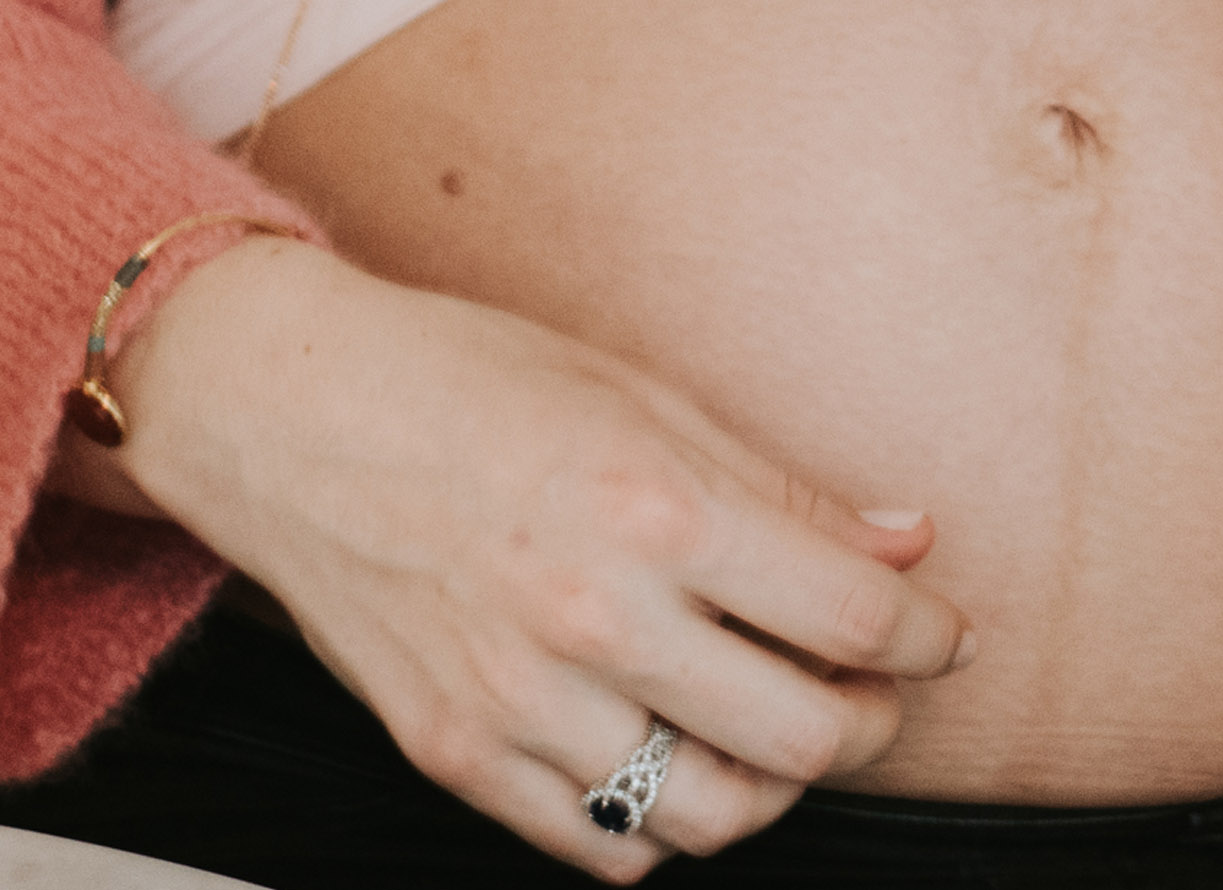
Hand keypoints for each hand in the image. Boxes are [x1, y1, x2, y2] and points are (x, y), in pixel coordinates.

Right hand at [97, 235, 975, 882]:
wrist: (284, 412)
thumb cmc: (460, 380)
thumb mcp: (642, 398)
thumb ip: (781, 492)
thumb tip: (904, 547)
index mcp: (653, 509)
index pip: (851, 614)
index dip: (927, 634)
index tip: (938, 631)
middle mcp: (591, 616)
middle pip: (806, 737)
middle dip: (874, 720)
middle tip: (875, 688)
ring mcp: (518, 699)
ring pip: (711, 815)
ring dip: (776, 784)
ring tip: (776, 730)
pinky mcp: (455, 751)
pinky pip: (603, 844)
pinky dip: (661, 821)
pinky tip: (671, 752)